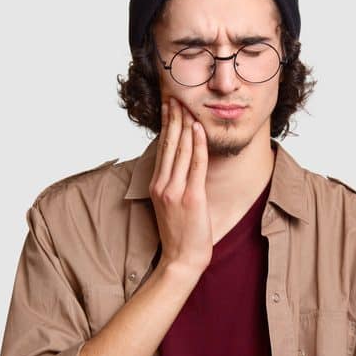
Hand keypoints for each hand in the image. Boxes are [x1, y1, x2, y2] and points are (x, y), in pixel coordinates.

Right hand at [149, 97, 212, 273]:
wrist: (181, 259)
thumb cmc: (180, 234)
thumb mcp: (170, 204)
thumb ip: (173, 184)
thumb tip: (182, 164)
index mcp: (157, 185)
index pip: (162, 147)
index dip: (166, 124)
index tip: (169, 105)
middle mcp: (163, 185)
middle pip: (169, 144)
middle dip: (174, 117)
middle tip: (177, 95)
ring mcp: (175, 191)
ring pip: (182, 150)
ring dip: (186, 124)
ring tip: (188, 105)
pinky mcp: (191, 197)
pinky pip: (196, 165)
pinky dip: (198, 145)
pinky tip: (199, 129)